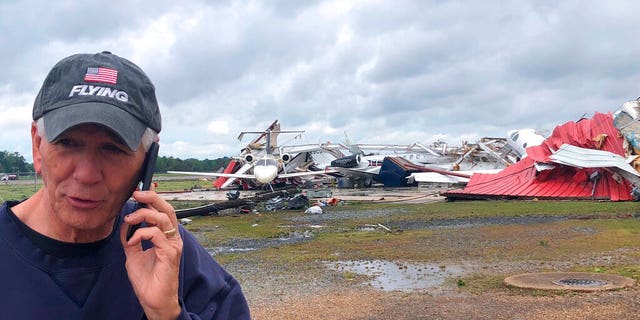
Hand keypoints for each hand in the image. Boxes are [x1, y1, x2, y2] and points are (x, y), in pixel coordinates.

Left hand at [120, 190, 182, 319]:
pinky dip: (141, 233)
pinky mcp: (170, 253)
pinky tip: (131, 241)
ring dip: (143, 215)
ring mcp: (173, 245)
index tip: (139, 191)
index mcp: (166, 236)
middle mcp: (172, 238)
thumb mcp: (133, 254)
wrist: (153, 299)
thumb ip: (131, 237)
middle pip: (167, 209)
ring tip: (129, 220)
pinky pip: (156, 234)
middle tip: (136, 194)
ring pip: (163, 218)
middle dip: (152, 198)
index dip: (153, 198)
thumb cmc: (147, 279)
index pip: (162, 211)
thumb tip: (126, 222)